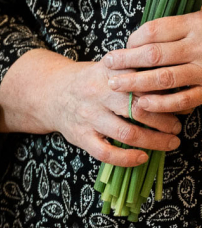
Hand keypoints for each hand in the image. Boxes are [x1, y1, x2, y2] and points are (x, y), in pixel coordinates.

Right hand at [0, 48, 180, 166]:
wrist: (48, 92)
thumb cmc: (88, 82)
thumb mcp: (107, 69)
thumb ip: (134, 74)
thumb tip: (173, 85)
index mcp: (106, 74)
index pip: (141, 83)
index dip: (164, 94)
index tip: (179, 101)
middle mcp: (96, 94)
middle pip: (138, 109)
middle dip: (164, 121)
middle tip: (177, 126)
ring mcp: (87, 116)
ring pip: (126, 133)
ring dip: (154, 141)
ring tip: (170, 142)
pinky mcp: (79, 136)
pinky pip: (105, 152)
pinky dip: (127, 159)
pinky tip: (142, 157)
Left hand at [104, 12, 201, 115]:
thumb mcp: (197, 20)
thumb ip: (172, 29)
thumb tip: (135, 42)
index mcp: (194, 24)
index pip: (154, 31)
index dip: (132, 40)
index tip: (121, 47)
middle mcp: (199, 47)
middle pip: (153, 54)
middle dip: (126, 61)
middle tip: (107, 66)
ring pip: (164, 77)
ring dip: (136, 83)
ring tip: (116, 84)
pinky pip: (184, 99)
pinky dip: (162, 103)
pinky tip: (143, 104)